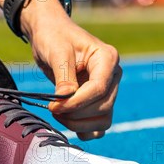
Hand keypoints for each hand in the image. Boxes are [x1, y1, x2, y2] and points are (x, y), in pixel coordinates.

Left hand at [23, 0, 121, 140]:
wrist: (51, 35)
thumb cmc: (54, 37)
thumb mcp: (56, 52)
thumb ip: (63, 76)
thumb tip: (66, 99)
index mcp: (107, 58)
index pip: (99, 88)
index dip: (77, 102)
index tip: (54, 106)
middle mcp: (112, 75)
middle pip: (103, 106)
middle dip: (76, 113)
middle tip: (53, 108)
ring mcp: (108, 90)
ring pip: (104, 119)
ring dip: (80, 124)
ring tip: (58, 114)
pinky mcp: (98, 101)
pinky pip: (99, 125)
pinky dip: (85, 129)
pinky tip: (67, 121)